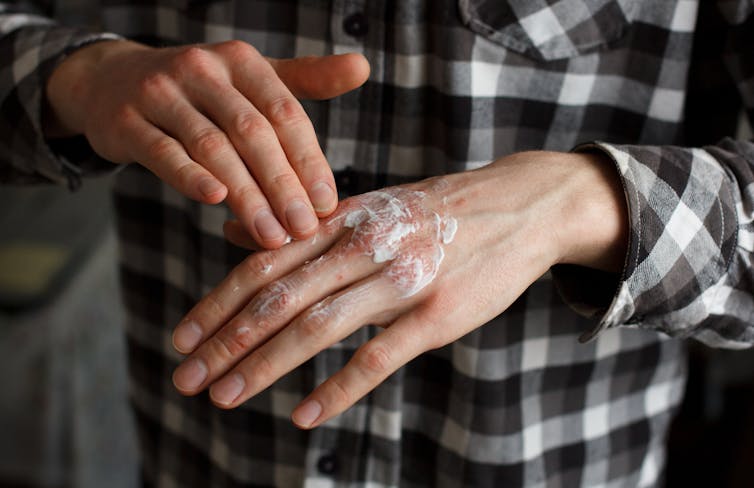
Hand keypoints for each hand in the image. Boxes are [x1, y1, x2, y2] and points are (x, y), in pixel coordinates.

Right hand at [45, 40, 369, 246]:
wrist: (112, 83)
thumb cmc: (200, 91)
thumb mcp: (251, 78)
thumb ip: (305, 79)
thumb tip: (364, 67)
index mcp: (241, 61)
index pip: (284, 113)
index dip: (308, 160)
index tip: (327, 203)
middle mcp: (202, 69)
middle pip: (252, 132)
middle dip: (282, 185)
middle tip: (304, 228)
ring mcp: (160, 92)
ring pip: (212, 147)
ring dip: (246, 194)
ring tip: (271, 235)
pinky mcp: (127, 122)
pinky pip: (163, 152)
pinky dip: (189, 177)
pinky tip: (215, 202)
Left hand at [170, 151, 627, 426]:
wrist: (518, 205)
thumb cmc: (436, 212)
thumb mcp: (368, 205)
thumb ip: (304, 226)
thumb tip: (233, 235)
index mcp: (342, 219)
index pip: (264, 263)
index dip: (217, 303)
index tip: (181, 338)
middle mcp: (363, 245)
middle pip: (278, 298)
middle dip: (225, 341)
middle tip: (186, 379)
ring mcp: (401, 279)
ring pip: (317, 326)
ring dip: (264, 365)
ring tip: (225, 397)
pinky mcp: (437, 314)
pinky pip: (377, 357)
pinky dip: (337, 389)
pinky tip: (303, 415)